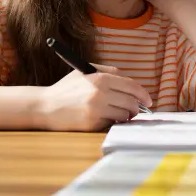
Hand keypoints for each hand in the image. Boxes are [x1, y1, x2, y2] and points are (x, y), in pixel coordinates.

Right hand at [37, 66, 153, 131]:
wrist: (46, 107)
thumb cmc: (67, 89)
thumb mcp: (86, 72)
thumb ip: (108, 72)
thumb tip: (131, 82)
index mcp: (100, 78)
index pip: (132, 86)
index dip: (144, 94)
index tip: (149, 101)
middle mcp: (100, 93)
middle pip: (131, 102)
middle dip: (136, 107)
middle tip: (135, 110)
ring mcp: (96, 110)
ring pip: (125, 115)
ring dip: (126, 116)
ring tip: (121, 114)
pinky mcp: (92, 123)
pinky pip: (112, 123)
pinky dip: (113, 122)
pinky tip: (107, 118)